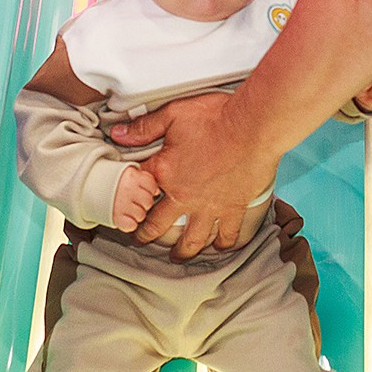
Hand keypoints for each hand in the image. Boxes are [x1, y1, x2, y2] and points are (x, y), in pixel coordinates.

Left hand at [110, 93, 272, 259]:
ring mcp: (210, 206)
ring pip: (192, 239)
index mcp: (165, 172)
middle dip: (147, 236)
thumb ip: (145, 127)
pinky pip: (227, 235)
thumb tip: (118, 134)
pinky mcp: (234, 208)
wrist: (253, 126)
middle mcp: (184, 196)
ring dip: (183, 251)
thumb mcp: (173, 114)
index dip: (129, 198)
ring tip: (178, 257)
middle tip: (142, 242)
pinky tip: (220, 248)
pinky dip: (223, 245)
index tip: (125, 206)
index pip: (138, 191)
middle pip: (159, 224)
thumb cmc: (215, 117)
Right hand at [110, 165, 160, 232]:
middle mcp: (127, 189)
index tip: (143, 190)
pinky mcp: (115, 217)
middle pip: (149, 202)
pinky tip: (124, 217)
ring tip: (127, 208)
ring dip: (136, 214)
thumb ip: (142, 178)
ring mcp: (121, 203)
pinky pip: (131, 225)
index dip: (150, 190)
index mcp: (132, 176)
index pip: (152, 186)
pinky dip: (129, 224)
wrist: (88, 184)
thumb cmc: (111, 180)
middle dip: (144, 203)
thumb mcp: (127, 172)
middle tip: (134, 200)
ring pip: (141, 215)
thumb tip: (157, 191)